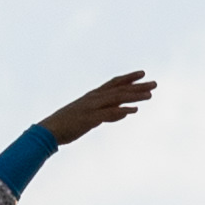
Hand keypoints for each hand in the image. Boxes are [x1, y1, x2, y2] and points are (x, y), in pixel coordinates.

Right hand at [41, 66, 155, 147]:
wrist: (49, 130)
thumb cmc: (68, 124)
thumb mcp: (90, 116)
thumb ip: (107, 112)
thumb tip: (123, 112)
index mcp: (93, 96)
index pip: (114, 83)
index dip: (129, 78)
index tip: (143, 74)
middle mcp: (94, 98)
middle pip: (120, 89)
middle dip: (138, 86)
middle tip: (154, 84)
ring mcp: (92, 107)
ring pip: (117, 99)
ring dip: (134, 96)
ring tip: (149, 95)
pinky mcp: (90, 118)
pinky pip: (108, 113)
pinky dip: (121, 111)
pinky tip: (133, 111)